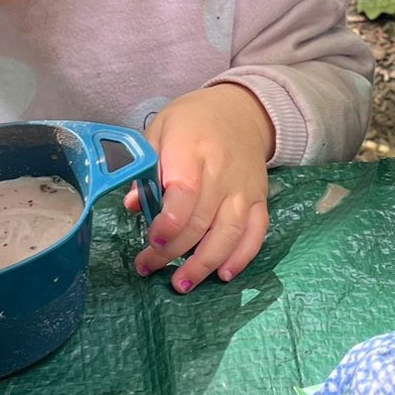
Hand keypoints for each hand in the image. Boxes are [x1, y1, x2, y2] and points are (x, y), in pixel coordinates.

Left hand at [128, 84, 273, 291]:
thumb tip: (134, 207)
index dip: (169, 222)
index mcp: (192, 150)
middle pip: (201, 220)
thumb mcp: (160, 130)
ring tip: (181, 284)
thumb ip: (146, 168)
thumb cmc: (192, 122)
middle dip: (173, 251)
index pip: (185, 191)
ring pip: (229, 233)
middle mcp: (222, 172)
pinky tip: (224, 274)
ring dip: (205, 264)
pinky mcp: (259, 199)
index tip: (151, 240)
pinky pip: (256, 232)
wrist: (242, 111)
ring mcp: (244, 188)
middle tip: (148, 267)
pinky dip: (243, 256)